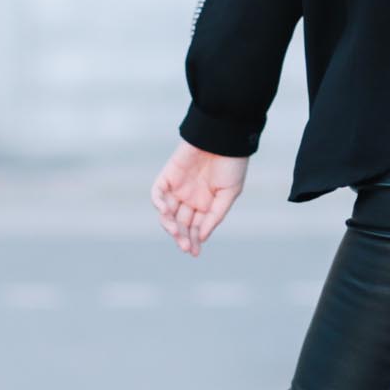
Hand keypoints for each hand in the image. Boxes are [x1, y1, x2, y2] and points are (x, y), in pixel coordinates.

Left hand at [154, 137, 248, 255]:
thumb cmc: (232, 164)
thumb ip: (215, 216)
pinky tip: (167, 212)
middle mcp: (190, 197)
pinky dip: (159, 203)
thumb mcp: (229, 193)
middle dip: (182, 236)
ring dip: (170, 224)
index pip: (195, 227)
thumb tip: (201, 237)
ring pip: (167, 212)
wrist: (223, 137)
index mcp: (205, 203)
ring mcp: (178, 187)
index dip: (194, 240)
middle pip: (180, 223)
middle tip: (186, 246)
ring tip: (177, 232)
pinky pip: (157, 192)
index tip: (195, 252)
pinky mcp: (168, 175)